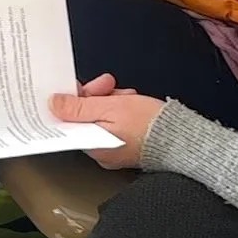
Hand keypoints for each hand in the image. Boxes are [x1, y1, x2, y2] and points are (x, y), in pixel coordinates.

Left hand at [50, 75, 165, 169]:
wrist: (183, 138)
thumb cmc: (151, 125)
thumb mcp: (109, 107)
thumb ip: (78, 106)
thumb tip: (54, 104)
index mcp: (91, 145)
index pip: (68, 121)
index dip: (71, 99)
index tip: (77, 86)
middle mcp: (100, 152)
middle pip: (85, 116)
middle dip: (95, 95)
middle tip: (107, 85)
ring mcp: (114, 149)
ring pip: (101, 116)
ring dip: (110, 99)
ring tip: (125, 94)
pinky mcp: (127, 144)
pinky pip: (114, 122)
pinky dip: (120, 108)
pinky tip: (130, 101)